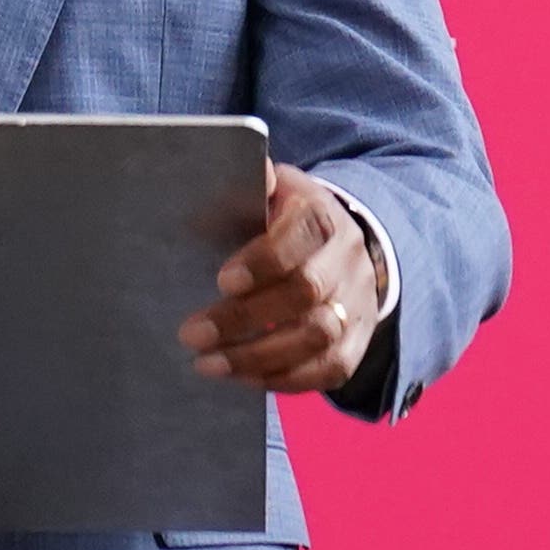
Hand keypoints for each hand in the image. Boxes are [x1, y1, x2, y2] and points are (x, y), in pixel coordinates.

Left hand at [178, 161, 384, 394]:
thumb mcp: (275, 192)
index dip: (265, 259)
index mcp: (324, 215)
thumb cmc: (289, 220)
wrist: (346, 250)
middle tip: (192, 333)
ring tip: (206, 363)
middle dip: (245, 317)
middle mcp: (347, 260)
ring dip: (257, 356)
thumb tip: (243, 170)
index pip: (304, 232)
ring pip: (318, 337)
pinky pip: (329, 370)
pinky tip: (242, 378)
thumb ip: (253, 186)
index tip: (222, 281)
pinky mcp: (356, 343)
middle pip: (306, 292)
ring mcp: (357, 304)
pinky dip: (284, 379)